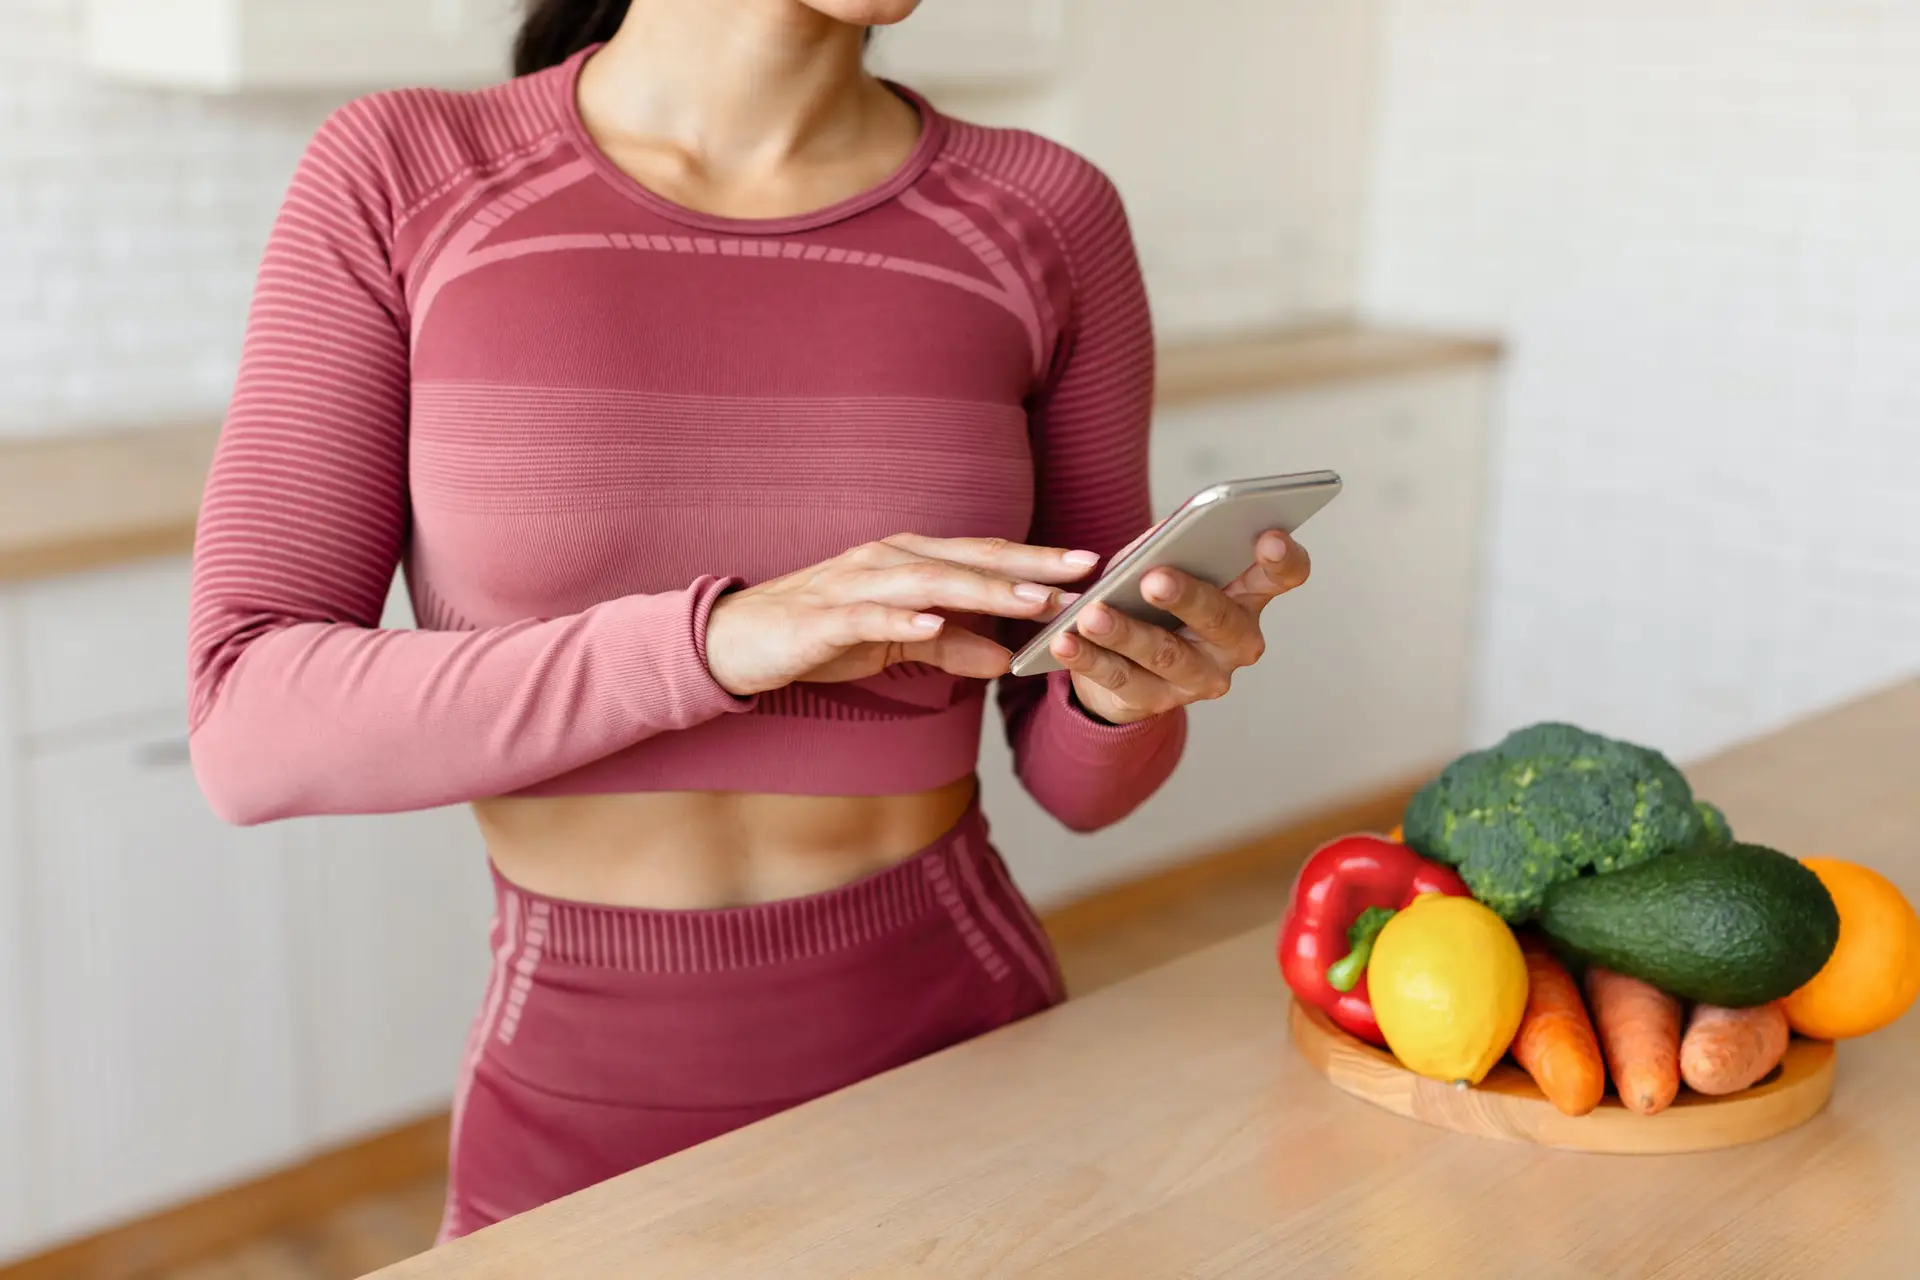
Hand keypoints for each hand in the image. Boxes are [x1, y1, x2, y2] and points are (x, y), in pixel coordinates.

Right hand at [705, 535, 1095, 696]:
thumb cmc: (818, 637)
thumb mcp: (895, 645)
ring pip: (928, 581)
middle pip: (967, 558)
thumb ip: (949, 648)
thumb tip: (1005, 659)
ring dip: (982, 590)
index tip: (1091, 565)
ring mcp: (853, 584)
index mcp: (907, 561)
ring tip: (1030, 600)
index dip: (1036, 559)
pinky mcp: (822, 617)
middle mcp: (885, 560)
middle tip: (1082, 571)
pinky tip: (935, 623)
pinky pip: (868, 615)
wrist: (734, 643)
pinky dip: (902, 617)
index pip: (982, 557)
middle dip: (1028, 565)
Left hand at [1051, 530, 1311, 725]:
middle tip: (1155, 579)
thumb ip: (1166, 544)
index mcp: (1248, 596)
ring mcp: (1201, 677)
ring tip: (1094, 615)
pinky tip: (1065, 641)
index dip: (1282, 559)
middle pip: (1220, 619)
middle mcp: (1236, 642)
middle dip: (1187, 598)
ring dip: (1127, 633)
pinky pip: (1120, 679)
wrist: (1123, 661)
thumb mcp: (1159, 560)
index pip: (1281, 577)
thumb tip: (1162, 535)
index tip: (1267, 536)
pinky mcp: (1156, 701)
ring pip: (1166, 654)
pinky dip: (1089, 659)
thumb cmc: (1149, 596)